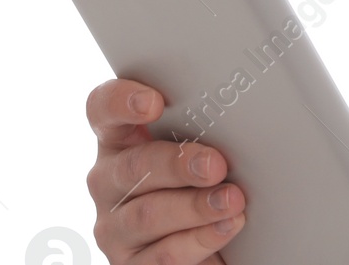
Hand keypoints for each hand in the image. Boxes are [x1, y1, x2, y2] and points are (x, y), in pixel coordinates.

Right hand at [85, 77, 246, 262]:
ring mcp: (115, 226)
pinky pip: (163, 255)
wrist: (214, 244)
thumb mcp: (204, 145)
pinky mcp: (131, 264)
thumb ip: (208, 126)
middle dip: (177, 164)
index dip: (121, 101)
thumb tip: (245, 110)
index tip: (154, 102)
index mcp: (122, 140)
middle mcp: (110, 181)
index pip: (103, 109)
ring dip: (195, 206)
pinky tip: (226, 226)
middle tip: (216, 165)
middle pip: (131, 166)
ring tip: (232, 200)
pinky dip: (200, 240)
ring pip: (146, 215)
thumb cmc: (206, 180)